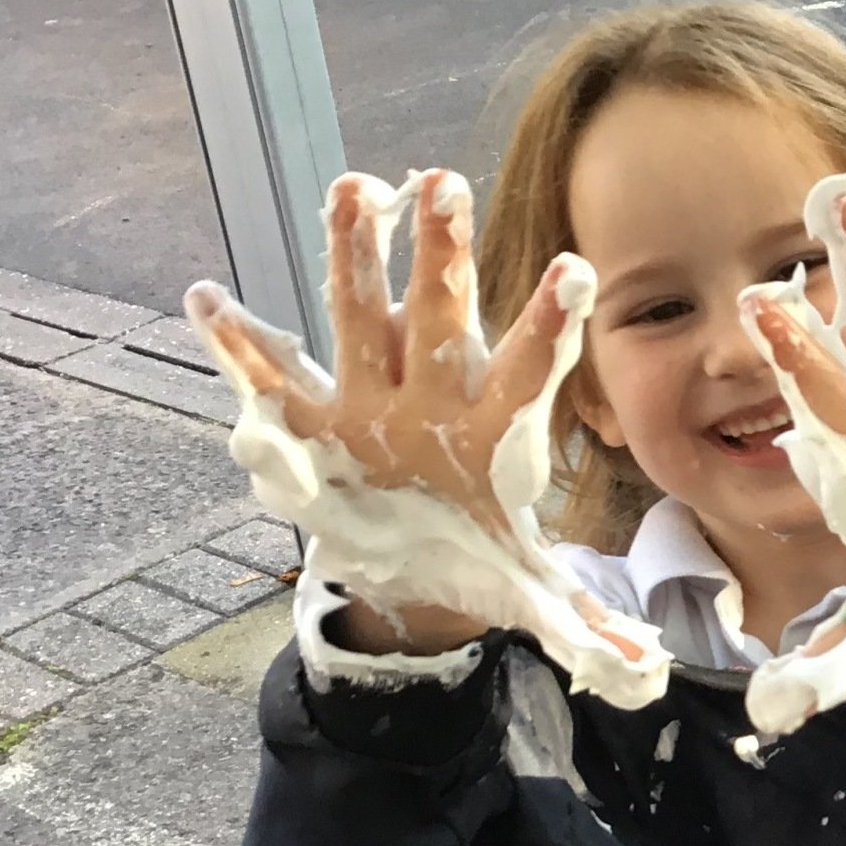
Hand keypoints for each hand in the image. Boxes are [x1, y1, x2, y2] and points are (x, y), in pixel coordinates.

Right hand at [189, 170, 669, 706]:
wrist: (413, 572)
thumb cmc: (480, 559)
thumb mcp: (531, 596)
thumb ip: (582, 622)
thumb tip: (639, 664)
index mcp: (490, 429)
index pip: (526, 368)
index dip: (547, 323)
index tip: (575, 269)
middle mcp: (432, 397)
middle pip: (440, 315)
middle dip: (442, 254)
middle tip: (446, 181)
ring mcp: (368, 401)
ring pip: (360, 317)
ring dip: (352, 255)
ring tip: (351, 188)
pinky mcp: (311, 423)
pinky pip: (271, 378)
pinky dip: (238, 345)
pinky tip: (207, 299)